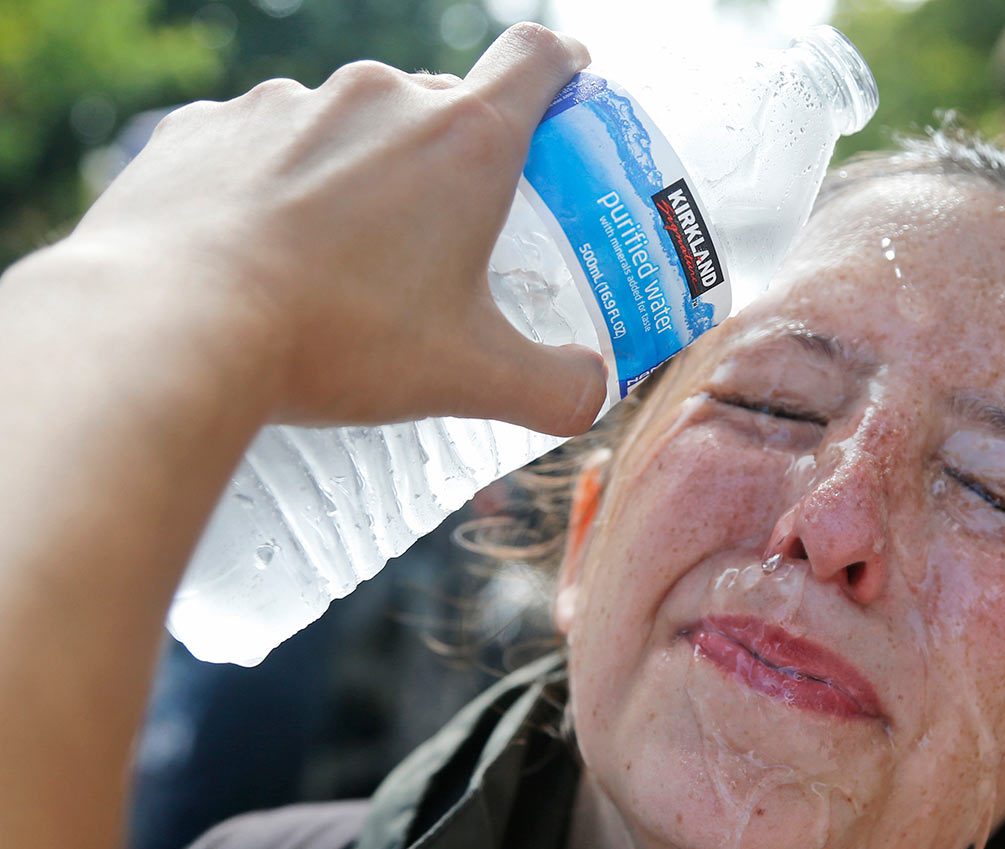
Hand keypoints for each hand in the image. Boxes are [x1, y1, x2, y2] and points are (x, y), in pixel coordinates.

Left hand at [57, 22, 605, 435]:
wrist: (172, 326)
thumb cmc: (338, 339)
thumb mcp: (470, 378)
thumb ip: (555, 389)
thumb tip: (593, 393)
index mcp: (462, 142)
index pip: (534, 60)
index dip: (561, 67)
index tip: (567, 84)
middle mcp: (377, 100)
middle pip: (438, 103)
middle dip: (452, 159)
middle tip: (447, 236)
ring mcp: (283, 106)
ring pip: (346, 128)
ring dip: (359, 179)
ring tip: (340, 265)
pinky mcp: (207, 127)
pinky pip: (263, 146)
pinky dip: (277, 190)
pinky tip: (263, 256)